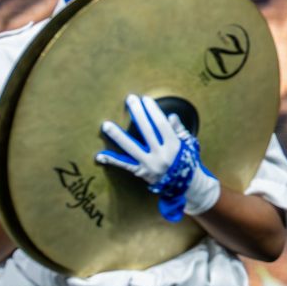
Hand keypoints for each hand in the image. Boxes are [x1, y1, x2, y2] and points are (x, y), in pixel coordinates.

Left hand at [96, 94, 220, 220]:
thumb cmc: (186, 160)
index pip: (162, 125)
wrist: (185, 186)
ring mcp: (150, 165)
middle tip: (130, 99)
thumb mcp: (186, 144)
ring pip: (131, 149)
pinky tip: (99, 155)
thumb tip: (170, 116)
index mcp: (174, 146)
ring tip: (106, 125)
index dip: (153, 111)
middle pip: (147, 131)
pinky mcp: (141, 173)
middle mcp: (161, 155)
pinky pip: (125, 165)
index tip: (145, 99)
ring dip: (118, 136)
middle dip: (138, 114)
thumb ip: (178, 129)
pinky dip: (112, 160)